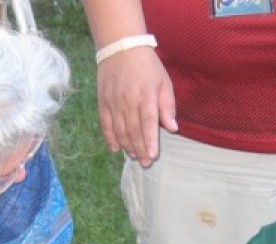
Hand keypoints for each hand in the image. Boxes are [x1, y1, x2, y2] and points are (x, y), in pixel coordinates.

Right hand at [97, 47, 176, 165]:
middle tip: (145, 163)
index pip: (148, 122)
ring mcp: (113, 102)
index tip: (153, 155)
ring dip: (126, 146)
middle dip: (140, 149)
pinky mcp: (103, 102)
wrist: (121, 48)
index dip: (150, 140)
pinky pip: (105, 124)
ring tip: (134, 156)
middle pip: (133, 131)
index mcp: (146, 95)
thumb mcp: (164, 83)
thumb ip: (168, 107)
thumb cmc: (148, 67)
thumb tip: (173, 128)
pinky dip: (110, 138)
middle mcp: (128, 100)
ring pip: (119, 131)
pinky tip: (116, 148)